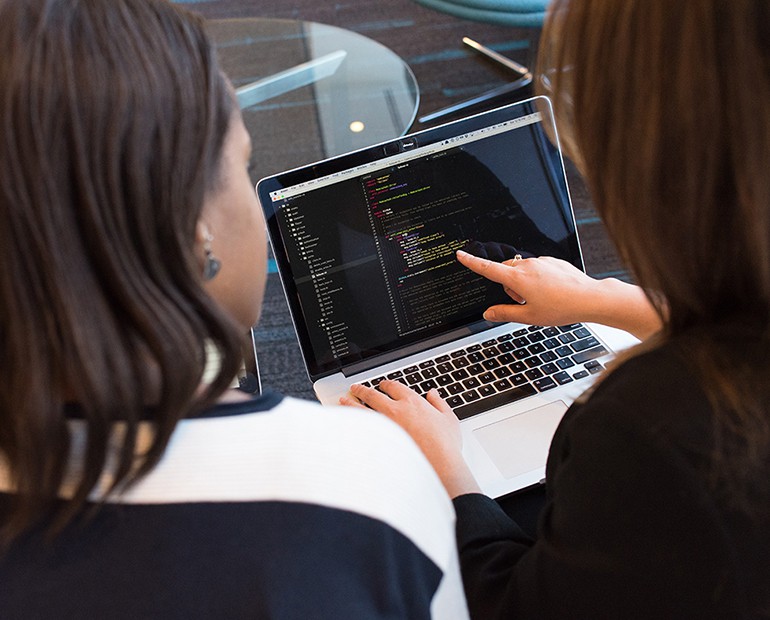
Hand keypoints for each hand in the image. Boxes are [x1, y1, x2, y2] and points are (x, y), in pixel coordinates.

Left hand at [340, 380, 480, 497]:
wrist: (438, 465)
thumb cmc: (444, 445)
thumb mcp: (449, 419)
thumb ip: (439, 403)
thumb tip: (433, 394)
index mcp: (412, 402)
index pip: (394, 386)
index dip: (386, 384)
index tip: (382, 385)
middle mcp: (395, 410)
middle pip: (373, 394)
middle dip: (362, 389)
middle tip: (356, 388)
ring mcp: (384, 426)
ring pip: (362, 409)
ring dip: (351, 403)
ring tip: (344, 400)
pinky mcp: (378, 441)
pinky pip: (361, 428)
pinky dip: (352, 423)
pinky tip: (346, 423)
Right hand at [456, 250, 660, 339]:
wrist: (589, 298)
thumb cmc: (561, 308)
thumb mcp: (528, 317)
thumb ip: (504, 313)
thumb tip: (488, 313)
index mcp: (518, 279)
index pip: (488, 269)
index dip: (472, 262)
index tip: (461, 255)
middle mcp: (528, 265)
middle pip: (506, 271)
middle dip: (508, 285)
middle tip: (523, 302)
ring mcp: (541, 262)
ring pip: (522, 270)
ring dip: (523, 283)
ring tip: (541, 299)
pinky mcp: (553, 261)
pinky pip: (537, 268)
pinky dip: (537, 279)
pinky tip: (551, 292)